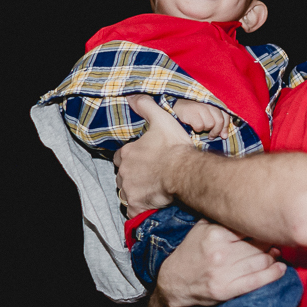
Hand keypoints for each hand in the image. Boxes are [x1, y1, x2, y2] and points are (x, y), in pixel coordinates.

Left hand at [114, 94, 192, 214]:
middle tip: (150, 177)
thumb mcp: (162, 120)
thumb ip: (146, 106)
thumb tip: (133, 96)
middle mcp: (124, 172)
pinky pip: (133, 210)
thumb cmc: (175, 148)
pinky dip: (139, 209)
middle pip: (123, 177)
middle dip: (133, 177)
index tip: (143, 161)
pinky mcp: (137, 205)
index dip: (131, 159)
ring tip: (152, 191)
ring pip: (128, 193)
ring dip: (136, 192)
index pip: (120, 157)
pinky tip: (149, 207)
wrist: (186, 172)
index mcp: (127, 153)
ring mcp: (129, 190)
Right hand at [149, 220, 287, 306]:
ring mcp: (223, 272)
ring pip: (261, 260)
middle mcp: (219, 252)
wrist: (175, 283)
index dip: (263, 225)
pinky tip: (281, 268)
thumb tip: (249, 202)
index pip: (249, 226)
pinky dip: (273, 274)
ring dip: (273, 257)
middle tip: (276, 240)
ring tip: (276, 253)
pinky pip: (257, 280)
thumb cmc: (193, 252)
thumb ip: (221, 216)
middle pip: (258, 243)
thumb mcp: (201, 228)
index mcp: (214, 233)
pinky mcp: (226, 290)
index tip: (271, 224)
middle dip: (270, 242)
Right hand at [173, 99, 228, 138]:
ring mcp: (200, 107)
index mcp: (214, 103)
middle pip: (219, 121)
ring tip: (200, 126)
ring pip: (210, 124)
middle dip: (216, 131)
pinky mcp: (191, 112)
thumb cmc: (194, 111)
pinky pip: (200, 126)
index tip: (223, 136)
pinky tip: (193, 125)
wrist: (176, 104)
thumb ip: (217, 122)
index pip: (226, 116)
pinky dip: (197, 129)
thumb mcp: (208, 113)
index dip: (225, 127)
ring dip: (205, 128)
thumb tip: (224, 136)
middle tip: (211, 135)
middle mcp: (209, 103)